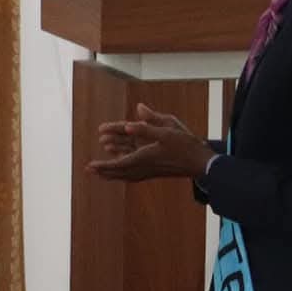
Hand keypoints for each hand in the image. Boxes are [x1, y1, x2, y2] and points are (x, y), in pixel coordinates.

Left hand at [89, 103, 212, 182]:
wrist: (203, 163)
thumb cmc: (186, 145)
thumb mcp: (168, 129)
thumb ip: (149, 123)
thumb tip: (133, 115)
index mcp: (146, 157)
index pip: (119, 163)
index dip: (103, 165)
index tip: (90, 166)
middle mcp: (146, 167)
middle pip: (119, 171)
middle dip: (103, 170)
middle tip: (88, 169)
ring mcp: (151, 171)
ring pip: (126, 175)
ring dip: (112, 173)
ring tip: (99, 172)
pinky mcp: (156, 171)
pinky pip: (134, 175)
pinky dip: (123, 173)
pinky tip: (120, 172)